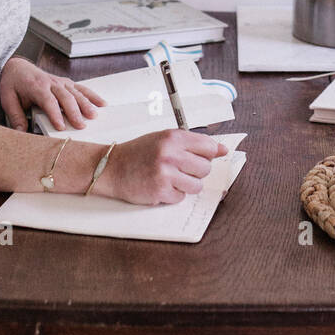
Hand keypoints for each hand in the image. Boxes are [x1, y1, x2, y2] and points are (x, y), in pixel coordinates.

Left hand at [0, 56, 106, 131]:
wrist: (16, 67)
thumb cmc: (12, 84)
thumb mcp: (7, 100)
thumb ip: (15, 116)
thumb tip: (20, 133)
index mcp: (36, 86)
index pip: (48, 101)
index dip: (56, 114)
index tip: (62, 127)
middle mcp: (51, 82)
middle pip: (65, 97)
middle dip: (75, 112)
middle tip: (81, 126)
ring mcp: (60, 81)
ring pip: (76, 92)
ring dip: (86, 104)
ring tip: (94, 116)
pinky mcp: (66, 82)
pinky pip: (81, 88)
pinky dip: (92, 95)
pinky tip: (101, 103)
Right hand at [94, 128, 228, 205]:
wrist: (112, 167)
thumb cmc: (139, 152)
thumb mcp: (165, 139)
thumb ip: (193, 143)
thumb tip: (222, 150)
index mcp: (174, 137)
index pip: (209, 147)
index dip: (208, 155)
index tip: (203, 158)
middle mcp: (171, 154)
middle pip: (205, 168)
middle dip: (196, 171)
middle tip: (181, 169)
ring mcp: (165, 173)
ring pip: (196, 185)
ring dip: (186, 185)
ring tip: (172, 179)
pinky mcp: (160, 191)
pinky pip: (180, 197)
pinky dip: (173, 195)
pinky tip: (161, 186)